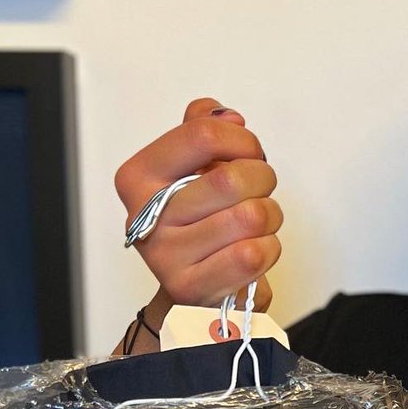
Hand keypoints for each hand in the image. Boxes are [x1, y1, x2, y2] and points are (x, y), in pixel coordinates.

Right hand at [114, 98, 281, 331]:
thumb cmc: (199, 224)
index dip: (242, 141)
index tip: (248, 153)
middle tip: (258, 191)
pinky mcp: (192, 289)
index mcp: (138, 177)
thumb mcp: (194, 170)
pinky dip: (268, 249)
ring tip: (255, 225)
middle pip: (232, 178)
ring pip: (251, 216)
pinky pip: (254, 254)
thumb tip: (228, 116)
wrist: (193, 291)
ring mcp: (166, 256)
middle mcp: (145, 216)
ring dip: (269, 217)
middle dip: (262, 180)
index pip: (202, 134)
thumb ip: (203, 130)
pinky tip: (252, 252)